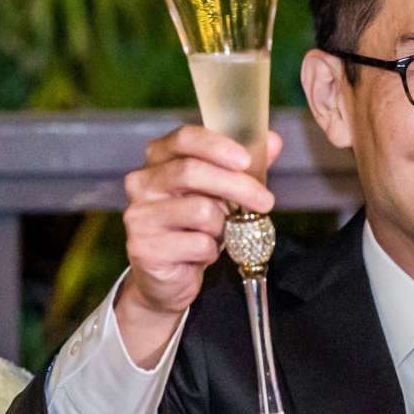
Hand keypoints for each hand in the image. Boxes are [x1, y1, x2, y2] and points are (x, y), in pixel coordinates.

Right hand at [114, 125, 281, 347]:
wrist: (167, 275)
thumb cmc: (192, 226)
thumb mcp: (218, 191)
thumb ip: (242, 166)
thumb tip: (274, 142)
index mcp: (158, 159)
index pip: (184, 138)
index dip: (217, 146)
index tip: (246, 160)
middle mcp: (141, 183)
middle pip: (192, 171)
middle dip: (237, 185)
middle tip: (266, 201)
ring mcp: (140, 216)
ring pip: (200, 211)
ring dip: (223, 226)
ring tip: (220, 234)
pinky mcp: (144, 248)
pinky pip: (198, 244)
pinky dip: (211, 251)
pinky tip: (202, 254)